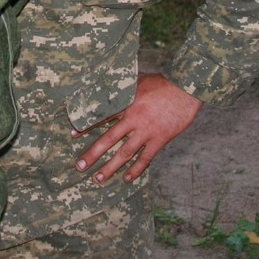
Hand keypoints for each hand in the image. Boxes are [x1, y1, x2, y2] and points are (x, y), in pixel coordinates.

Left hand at [74, 74, 202, 183]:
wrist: (186, 88)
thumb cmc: (163, 82)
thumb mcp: (139, 79)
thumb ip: (125, 86)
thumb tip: (110, 82)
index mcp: (126, 103)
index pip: (101, 117)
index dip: (86, 126)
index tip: (72, 134)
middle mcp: (133, 119)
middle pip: (108, 139)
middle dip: (93, 154)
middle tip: (79, 167)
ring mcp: (146, 131)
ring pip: (124, 153)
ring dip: (110, 167)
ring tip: (98, 178)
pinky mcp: (160, 140)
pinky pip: (146, 158)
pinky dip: (136, 170)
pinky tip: (127, 179)